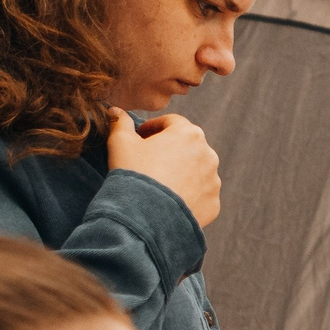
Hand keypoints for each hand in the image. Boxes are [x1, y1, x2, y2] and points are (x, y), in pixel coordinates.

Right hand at [109, 109, 221, 227]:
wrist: (146, 217)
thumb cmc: (134, 174)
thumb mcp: (121, 143)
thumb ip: (120, 123)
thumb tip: (115, 111)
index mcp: (189, 133)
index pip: (171, 122)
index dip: (154, 127)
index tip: (141, 136)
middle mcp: (208, 154)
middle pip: (187, 146)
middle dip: (170, 149)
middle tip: (150, 160)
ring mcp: (213, 180)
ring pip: (197, 171)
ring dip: (182, 172)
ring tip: (161, 183)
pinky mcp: (213, 203)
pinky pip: (201, 195)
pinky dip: (189, 195)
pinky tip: (171, 200)